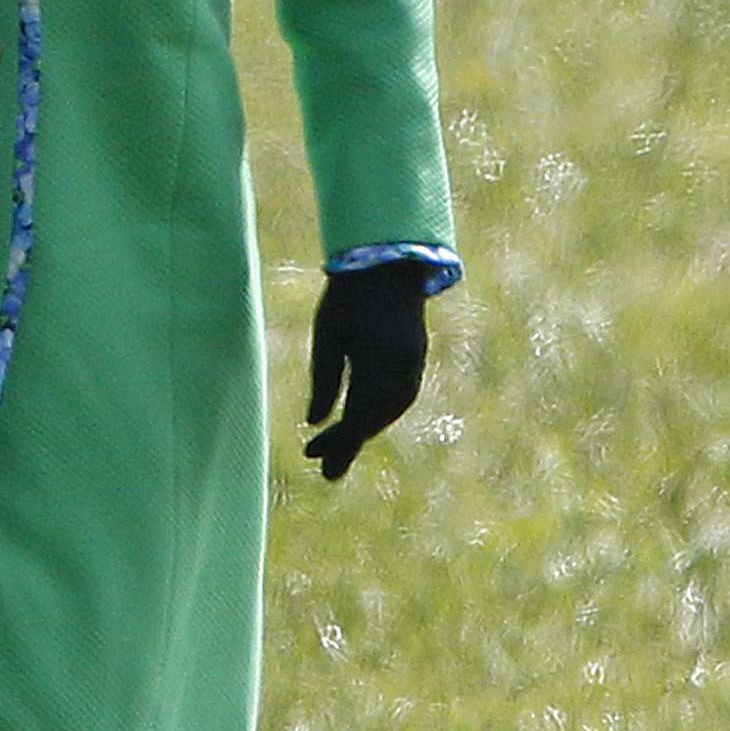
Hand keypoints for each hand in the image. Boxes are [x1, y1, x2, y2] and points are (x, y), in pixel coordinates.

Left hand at [303, 259, 429, 480]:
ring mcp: (414, 364)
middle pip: (375, 419)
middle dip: (349, 443)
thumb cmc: (349, 295)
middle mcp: (401, 369)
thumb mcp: (327, 334)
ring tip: (341, 446)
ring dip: (366, 430)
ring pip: (390, 411)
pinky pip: (400, 397)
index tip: (312, 459)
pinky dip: (380, 413)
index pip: (355, 416)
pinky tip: (364, 419)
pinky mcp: (417, 358)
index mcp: (376, 362)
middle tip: (324, 468)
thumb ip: (324, 379)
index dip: (335, 442)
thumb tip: (314, 421)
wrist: (388, 262)